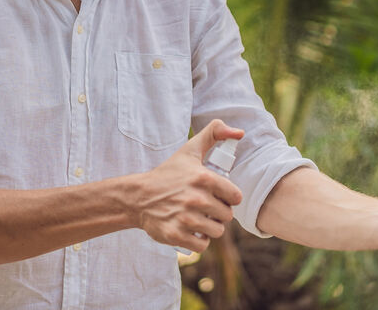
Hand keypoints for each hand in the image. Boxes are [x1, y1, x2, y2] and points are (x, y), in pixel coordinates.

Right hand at [134, 119, 243, 252]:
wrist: (138, 197)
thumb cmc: (168, 173)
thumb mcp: (189, 150)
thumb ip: (214, 134)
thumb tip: (239, 132)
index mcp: (203, 178)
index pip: (235, 196)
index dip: (228, 197)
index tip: (218, 196)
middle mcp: (196, 199)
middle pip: (227, 216)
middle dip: (219, 213)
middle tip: (206, 208)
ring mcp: (186, 219)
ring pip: (217, 232)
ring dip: (210, 228)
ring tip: (200, 220)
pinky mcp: (176, 235)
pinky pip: (202, 245)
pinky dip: (199, 241)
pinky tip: (193, 231)